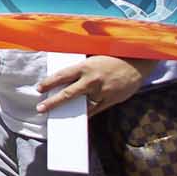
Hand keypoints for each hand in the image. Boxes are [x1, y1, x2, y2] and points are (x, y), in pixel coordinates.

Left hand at [38, 55, 154, 115]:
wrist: (137, 64)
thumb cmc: (113, 58)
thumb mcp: (93, 57)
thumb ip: (80, 67)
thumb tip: (64, 74)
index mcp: (85, 67)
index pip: (62, 75)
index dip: (49, 82)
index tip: (39, 89)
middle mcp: (92, 80)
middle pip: (68, 94)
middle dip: (52, 102)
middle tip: (40, 108)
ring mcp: (102, 92)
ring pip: (81, 105)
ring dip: (69, 111)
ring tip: (57, 117)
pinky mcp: (111, 100)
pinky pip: (95, 110)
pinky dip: (86, 114)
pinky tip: (77, 118)